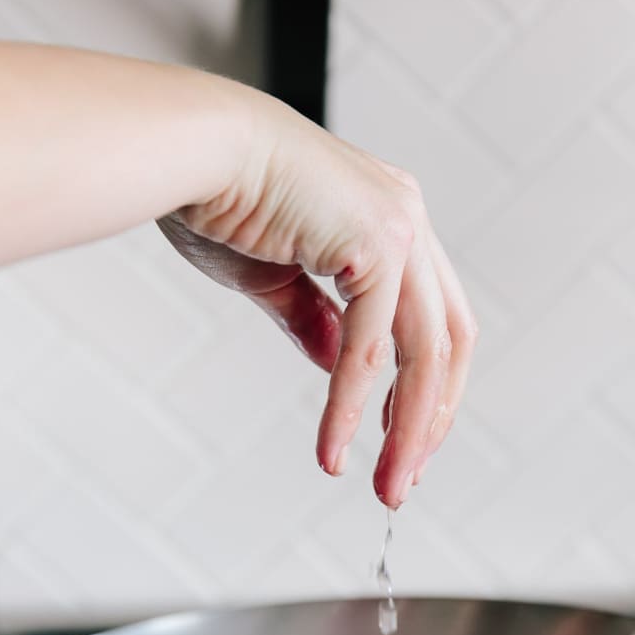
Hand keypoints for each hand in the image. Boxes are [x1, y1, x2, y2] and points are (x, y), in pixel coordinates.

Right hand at [157, 91, 476, 508]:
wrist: (186, 150)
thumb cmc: (218, 196)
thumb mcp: (275, 276)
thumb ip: (316, 319)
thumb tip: (338, 368)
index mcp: (392, 219)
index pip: (433, 320)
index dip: (423, 388)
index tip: (398, 439)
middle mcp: (408, 219)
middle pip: (448, 343)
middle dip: (428, 420)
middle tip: (403, 480)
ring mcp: (400, 226)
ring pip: (424, 355)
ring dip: (406, 431)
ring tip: (385, 485)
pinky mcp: (375, 241)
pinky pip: (369, 350)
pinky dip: (350, 408)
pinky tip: (333, 450)